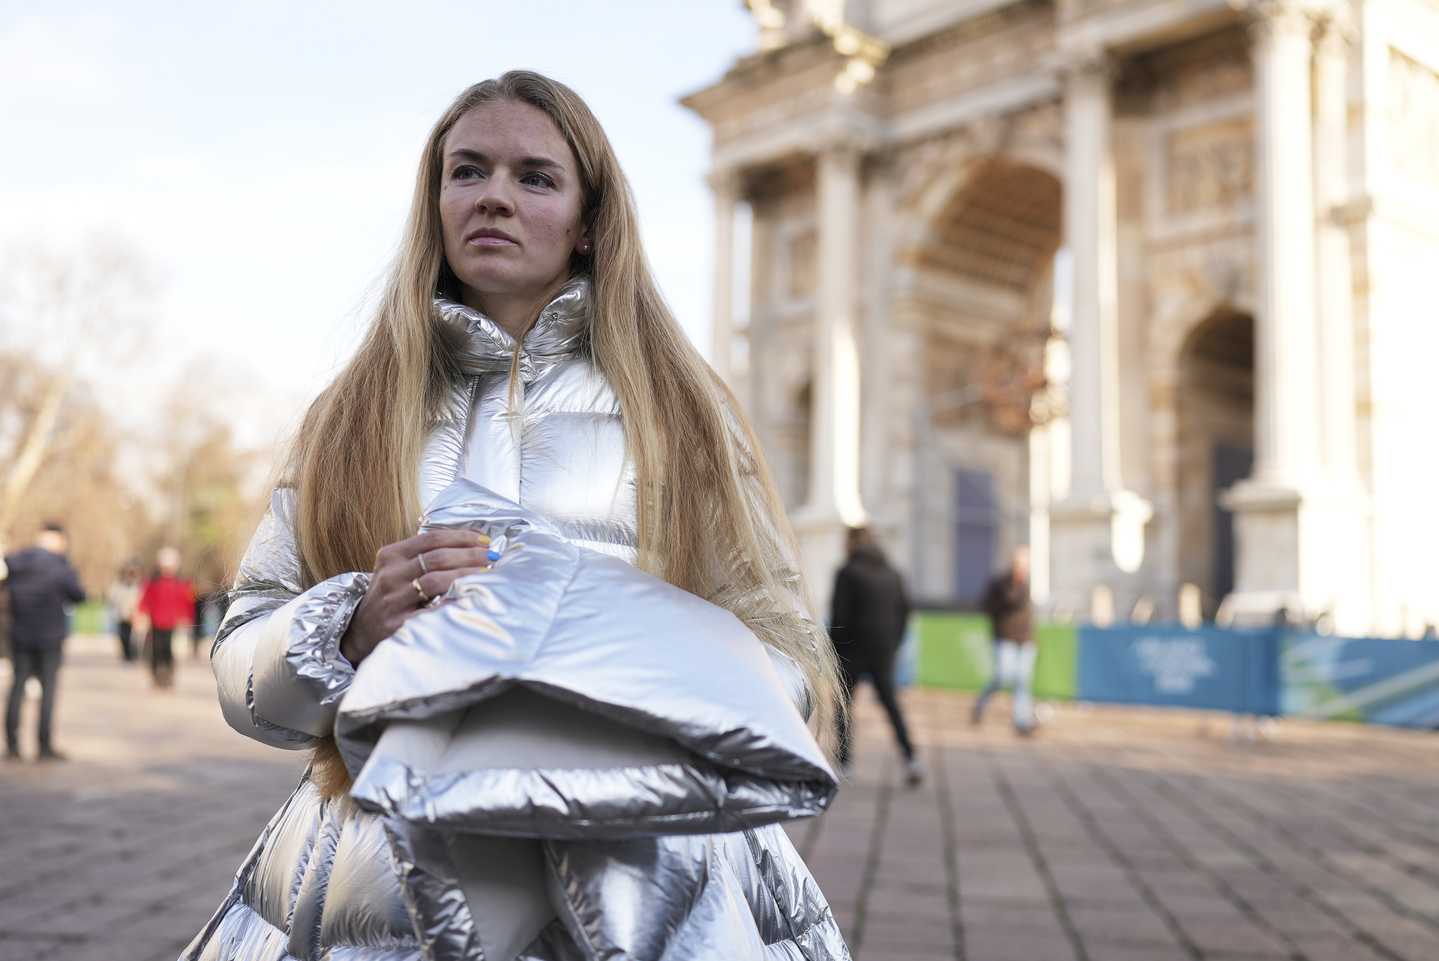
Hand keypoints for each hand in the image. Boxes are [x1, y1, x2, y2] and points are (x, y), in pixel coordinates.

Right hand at [340, 529, 495, 664]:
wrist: (361, 627)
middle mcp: (390, 575)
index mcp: (391, 555)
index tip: (483, 539)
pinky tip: (468, 598)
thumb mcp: (399, 567)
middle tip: (491, 556)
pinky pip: (430, 611)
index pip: (431, 539)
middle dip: (469, 555)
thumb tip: (473, 538)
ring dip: (465, 575)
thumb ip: (428, 553)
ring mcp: (392, 600)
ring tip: (486, 574)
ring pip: (434, 581)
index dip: (461, 537)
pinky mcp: (397, 623)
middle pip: (436, 558)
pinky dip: (451, 602)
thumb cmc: (390, 593)